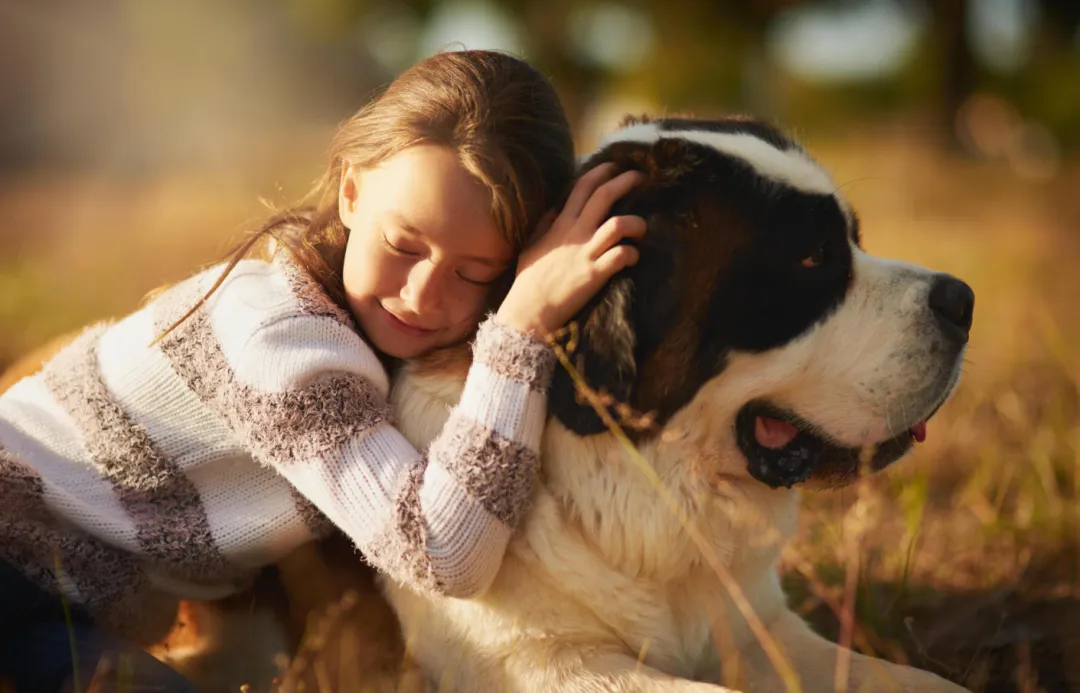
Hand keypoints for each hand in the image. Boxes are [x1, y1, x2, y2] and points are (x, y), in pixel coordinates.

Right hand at [496, 163, 646, 340]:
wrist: (529, 311)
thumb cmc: (529, 280)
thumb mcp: (531, 246)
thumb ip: (544, 226)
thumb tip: (554, 209)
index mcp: (561, 224)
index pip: (582, 187)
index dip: (601, 172)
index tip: (615, 165)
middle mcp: (576, 233)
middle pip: (605, 196)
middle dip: (626, 182)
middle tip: (642, 178)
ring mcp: (586, 253)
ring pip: (620, 224)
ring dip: (637, 223)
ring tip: (642, 228)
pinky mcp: (595, 274)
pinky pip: (622, 255)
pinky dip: (633, 254)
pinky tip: (633, 257)